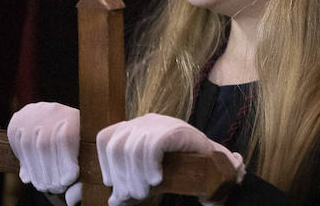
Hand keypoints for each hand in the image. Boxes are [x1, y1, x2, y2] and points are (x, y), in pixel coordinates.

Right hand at [8, 102, 81, 201]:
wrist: (60, 122)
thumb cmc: (79, 146)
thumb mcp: (85, 155)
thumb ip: (78, 175)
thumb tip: (71, 198)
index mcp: (74, 113)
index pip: (66, 137)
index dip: (65, 162)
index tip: (68, 181)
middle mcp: (53, 108)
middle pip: (45, 143)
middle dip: (48, 171)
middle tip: (55, 188)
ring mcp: (33, 111)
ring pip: (29, 144)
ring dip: (35, 169)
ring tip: (43, 185)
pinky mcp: (18, 118)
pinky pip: (16, 141)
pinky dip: (23, 160)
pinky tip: (30, 174)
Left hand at [96, 113, 244, 205]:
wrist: (214, 166)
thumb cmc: (178, 170)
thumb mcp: (148, 178)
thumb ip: (130, 185)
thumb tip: (113, 201)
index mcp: (134, 129)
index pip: (106, 138)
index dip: (105, 163)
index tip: (113, 185)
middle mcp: (144, 121)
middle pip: (117, 146)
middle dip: (122, 176)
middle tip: (134, 196)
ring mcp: (160, 123)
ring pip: (133, 148)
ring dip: (137, 176)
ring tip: (146, 192)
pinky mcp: (175, 129)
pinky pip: (153, 145)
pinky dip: (151, 166)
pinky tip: (157, 179)